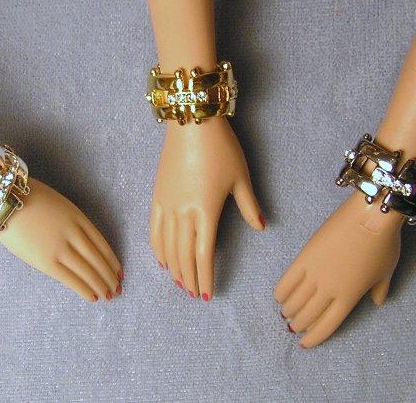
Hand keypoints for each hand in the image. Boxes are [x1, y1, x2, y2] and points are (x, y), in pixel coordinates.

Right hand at [0, 178, 121, 301]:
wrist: (5, 200)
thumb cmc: (26, 199)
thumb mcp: (58, 206)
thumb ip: (70, 223)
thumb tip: (76, 243)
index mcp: (78, 218)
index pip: (102, 244)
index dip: (112, 260)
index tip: (118, 271)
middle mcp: (74, 234)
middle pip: (98, 259)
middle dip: (109, 276)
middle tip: (117, 288)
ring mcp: (61, 248)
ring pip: (88, 271)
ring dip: (101, 285)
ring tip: (109, 296)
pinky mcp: (46, 261)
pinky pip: (70, 278)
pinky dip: (84, 288)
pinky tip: (93, 297)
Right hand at [150, 117, 263, 300]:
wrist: (192, 122)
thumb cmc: (221, 148)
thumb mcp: (240, 178)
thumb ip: (249, 206)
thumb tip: (261, 227)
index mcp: (206, 211)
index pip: (204, 254)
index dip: (206, 277)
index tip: (208, 294)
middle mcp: (183, 213)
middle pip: (184, 255)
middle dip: (190, 278)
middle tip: (193, 294)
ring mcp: (167, 205)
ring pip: (167, 246)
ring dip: (173, 267)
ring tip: (179, 283)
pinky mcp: (157, 195)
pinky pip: (154, 228)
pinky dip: (157, 247)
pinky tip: (161, 259)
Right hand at [274, 191, 404, 347]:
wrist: (368, 217)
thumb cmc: (383, 244)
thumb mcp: (386, 271)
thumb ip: (379, 289)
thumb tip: (378, 301)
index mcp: (350, 297)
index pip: (328, 324)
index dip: (315, 336)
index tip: (304, 342)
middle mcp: (330, 290)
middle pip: (308, 314)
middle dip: (299, 324)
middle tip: (292, 326)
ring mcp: (315, 274)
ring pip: (296, 300)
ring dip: (289, 309)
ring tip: (285, 313)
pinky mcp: (305, 257)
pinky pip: (289, 279)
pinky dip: (282, 290)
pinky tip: (278, 297)